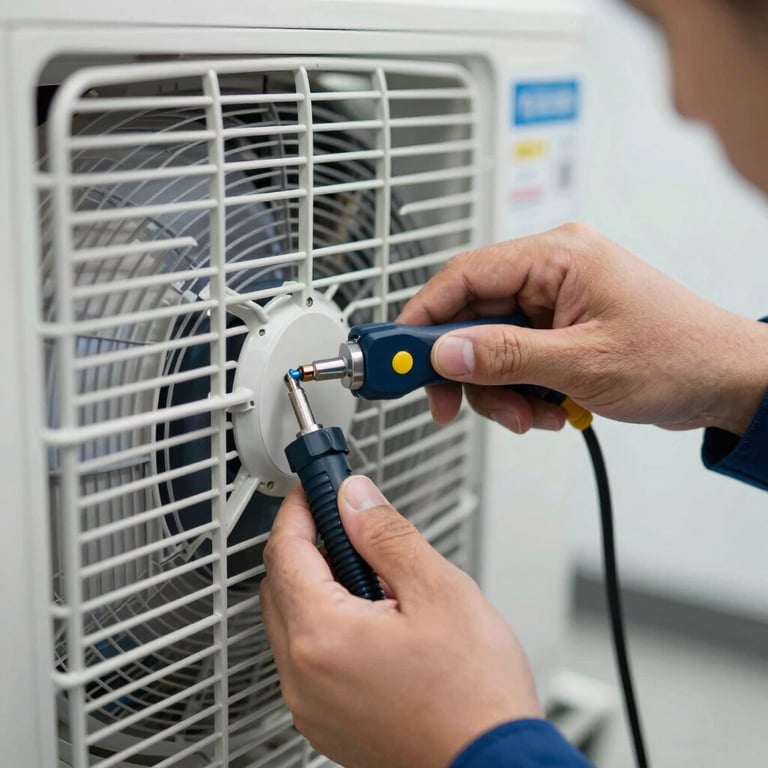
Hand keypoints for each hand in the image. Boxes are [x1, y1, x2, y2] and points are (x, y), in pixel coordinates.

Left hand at [260, 476, 541, 767]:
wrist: (495, 767)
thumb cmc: (476, 696)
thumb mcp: (439, 591)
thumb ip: (387, 536)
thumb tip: (355, 500)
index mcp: (322, 637)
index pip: (285, 551)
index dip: (300, 509)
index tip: (316, 490)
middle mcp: (303, 677)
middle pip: (280, 585)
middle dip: (308, 545)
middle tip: (346, 524)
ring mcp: (311, 706)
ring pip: (291, 622)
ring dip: (317, 586)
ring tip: (373, 575)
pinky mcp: (327, 723)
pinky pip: (308, 659)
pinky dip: (326, 626)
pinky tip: (373, 620)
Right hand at [399, 223, 767, 435]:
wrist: (727, 381)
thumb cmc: (679, 356)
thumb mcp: (583, 362)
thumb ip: (506, 356)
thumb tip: (445, 352)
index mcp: (558, 256)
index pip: (463, 275)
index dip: (421, 317)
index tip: (395, 354)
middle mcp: (551, 272)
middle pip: (471, 315)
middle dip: (467, 369)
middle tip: (454, 405)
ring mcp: (555, 302)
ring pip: (489, 345)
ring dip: (498, 389)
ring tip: (530, 414)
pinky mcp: (559, 329)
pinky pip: (515, 359)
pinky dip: (519, 391)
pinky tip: (547, 408)